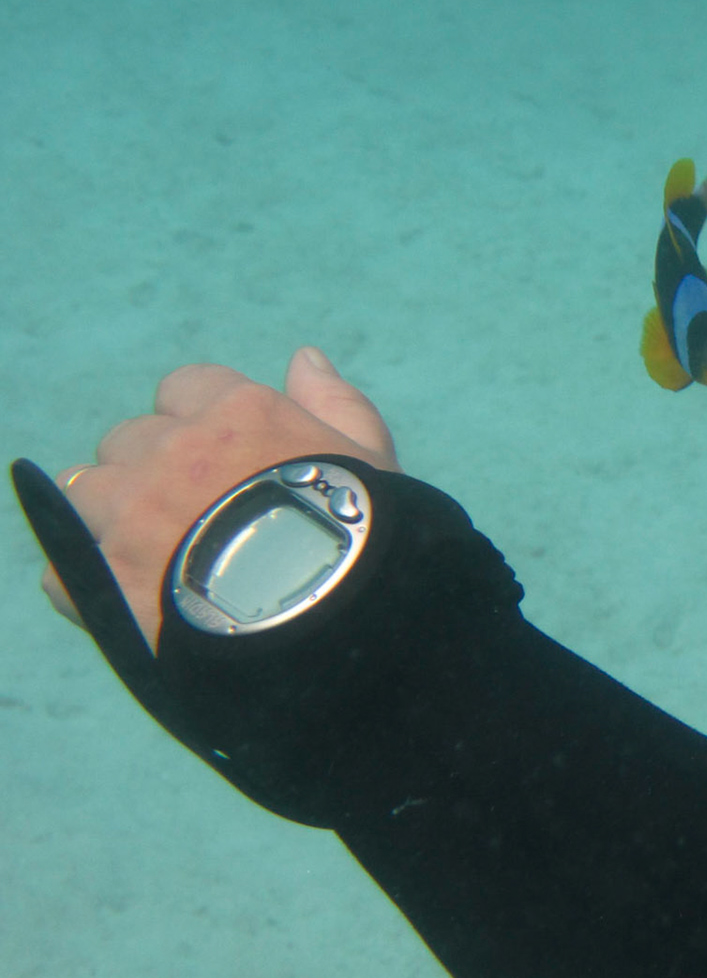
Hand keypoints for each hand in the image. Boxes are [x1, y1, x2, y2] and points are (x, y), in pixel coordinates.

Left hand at [45, 347, 400, 649]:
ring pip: (86, 491)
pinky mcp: (100, 575)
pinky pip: (66, 568)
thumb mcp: (369, 460)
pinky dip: (91, 581)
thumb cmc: (364, 537)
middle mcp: (173, 449)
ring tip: (160, 558)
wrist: (332, 619)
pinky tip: (137, 600)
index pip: (187, 387)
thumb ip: (335, 402)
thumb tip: (304, 357)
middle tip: (197, 517)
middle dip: (154, 470)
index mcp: (237, 413)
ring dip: (112, 516)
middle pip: (132, 440)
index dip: (202, 424)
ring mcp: (128, 511)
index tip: (225, 460)